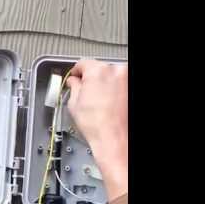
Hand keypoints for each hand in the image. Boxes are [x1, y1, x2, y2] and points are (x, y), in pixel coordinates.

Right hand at [65, 59, 127, 200]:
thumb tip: (74, 82)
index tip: (75, 77)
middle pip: (98, 68)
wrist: (115, 140)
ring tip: (99, 102)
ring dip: (104, 85)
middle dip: (91, 79)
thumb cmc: (98, 126)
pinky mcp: (131, 90)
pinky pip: (120, 85)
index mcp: (98, 70)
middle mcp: (116, 70)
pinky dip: (115, 91)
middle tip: (86, 93)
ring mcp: (127, 80)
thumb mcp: (74, 104)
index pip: (83, 63)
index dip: (76, 72)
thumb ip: (73, 87)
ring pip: (111, 76)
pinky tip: (109, 104)